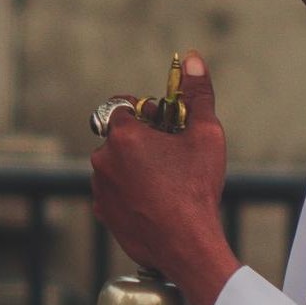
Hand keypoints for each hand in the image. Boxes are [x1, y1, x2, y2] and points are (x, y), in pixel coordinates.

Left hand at [88, 55, 238, 304]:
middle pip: (117, 136)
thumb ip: (197, 94)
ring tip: (164, 181)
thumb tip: (194, 58)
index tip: (160, 121)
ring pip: (114, 165)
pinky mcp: (103, 213)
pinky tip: (155, 202)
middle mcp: (103, 159)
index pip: (120, 106)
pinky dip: (129, 192)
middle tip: (168, 154)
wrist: (187, 245)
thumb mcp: (205, 135)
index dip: (142, 110)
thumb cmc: (197, 188)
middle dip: (140, 140)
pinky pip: (113, 192)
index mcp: (123, 136)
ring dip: (133, 166)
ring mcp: (100, 189)